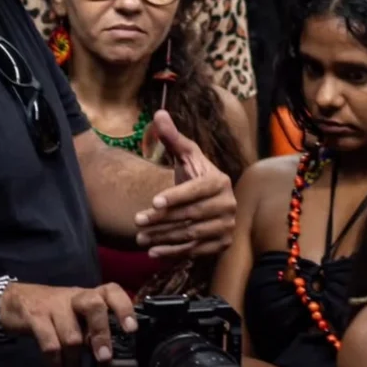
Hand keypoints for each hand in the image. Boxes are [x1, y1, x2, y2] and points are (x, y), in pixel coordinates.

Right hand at [0, 281, 135, 366]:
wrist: (15, 299)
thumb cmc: (55, 311)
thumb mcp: (76, 314)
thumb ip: (92, 329)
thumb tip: (110, 356)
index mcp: (89, 294)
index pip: (111, 291)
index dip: (124, 308)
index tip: (131, 330)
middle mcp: (75, 296)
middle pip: (95, 306)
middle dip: (101, 334)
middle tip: (104, 358)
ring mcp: (54, 305)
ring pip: (72, 335)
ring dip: (74, 360)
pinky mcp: (35, 316)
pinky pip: (50, 344)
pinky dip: (56, 363)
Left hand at [134, 110, 235, 258]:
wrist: (210, 201)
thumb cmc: (194, 175)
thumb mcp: (185, 155)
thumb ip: (172, 136)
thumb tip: (159, 113)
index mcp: (220, 181)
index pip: (197, 190)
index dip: (176, 196)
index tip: (153, 201)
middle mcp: (229, 204)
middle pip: (192, 214)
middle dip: (162, 219)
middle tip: (137, 221)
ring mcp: (227, 226)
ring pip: (191, 234)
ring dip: (164, 238)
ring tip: (140, 238)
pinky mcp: (222, 244)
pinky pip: (196, 250)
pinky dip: (174, 253)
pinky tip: (153, 252)